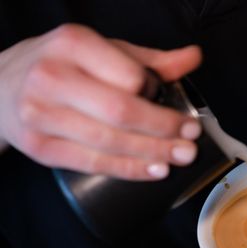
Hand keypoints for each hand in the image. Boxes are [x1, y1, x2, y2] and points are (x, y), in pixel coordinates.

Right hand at [0, 24, 201, 178]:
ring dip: (152, 153)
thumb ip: (150, 59)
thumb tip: (194, 58)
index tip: (167, 100)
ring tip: (181, 156)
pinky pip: (93, 163)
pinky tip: (154, 170)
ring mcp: (41, 116)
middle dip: (163, 130)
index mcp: (73, 45)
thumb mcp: (104, 50)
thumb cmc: (61, 64)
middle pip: (121, 112)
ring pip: (109, 142)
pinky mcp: (40, 148)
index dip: (154, 92)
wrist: (1, 86)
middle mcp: (52, 78)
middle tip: (192, 138)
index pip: (129, 76)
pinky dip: (129, 169)